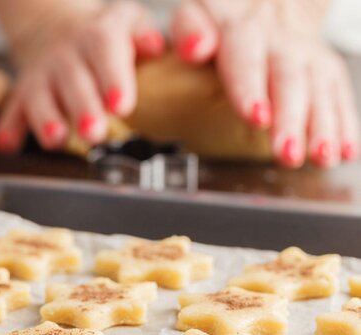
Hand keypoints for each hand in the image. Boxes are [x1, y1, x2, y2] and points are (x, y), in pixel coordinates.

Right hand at [0, 0, 164, 152]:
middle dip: (83, 108)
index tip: (121, 105)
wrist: (53, 28)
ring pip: (39, 97)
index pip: (104, 52)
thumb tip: (155, 47)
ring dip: (46, 119)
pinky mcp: (21, 93)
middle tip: (95, 133)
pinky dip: (9, 128)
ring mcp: (41, 75)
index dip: (113, 78)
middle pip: (72, 81)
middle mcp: (65, 56)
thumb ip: (143, 34)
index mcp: (97, 37)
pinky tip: (8, 145)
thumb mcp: (127, 22)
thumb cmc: (101, 38)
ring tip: (57, 139)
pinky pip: (12, 110)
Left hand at [171, 0, 359, 167]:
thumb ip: (190, 30)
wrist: (264, 3)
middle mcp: (280, 41)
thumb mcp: (196, 14)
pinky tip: (346, 150)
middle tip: (287, 153)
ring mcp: (306, 55)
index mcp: (242, 29)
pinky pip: (338, 95)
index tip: (256, 117)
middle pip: (288, 80)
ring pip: (318, 90)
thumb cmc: (221, 19)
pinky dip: (345, 125)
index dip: (251, 89)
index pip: (247, 59)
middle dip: (290, 120)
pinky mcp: (325, 69)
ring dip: (322, 128)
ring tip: (321, 158)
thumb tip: (195, 49)